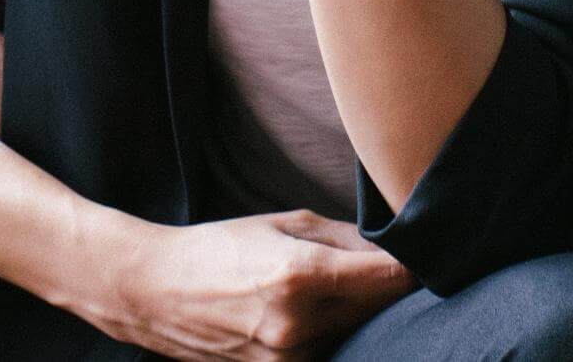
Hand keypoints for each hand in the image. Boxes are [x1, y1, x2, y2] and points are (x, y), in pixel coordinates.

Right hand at [83, 211, 415, 360]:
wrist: (157, 293)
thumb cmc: (217, 249)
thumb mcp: (279, 224)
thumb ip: (340, 236)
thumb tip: (388, 248)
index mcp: (300, 275)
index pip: (388, 278)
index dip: (409, 264)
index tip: (415, 254)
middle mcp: (300, 324)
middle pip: (376, 309)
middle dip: (380, 286)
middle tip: (374, 265)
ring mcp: (289, 359)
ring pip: (353, 332)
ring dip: (353, 311)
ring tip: (326, 288)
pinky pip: (327, 350)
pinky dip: (329, 331)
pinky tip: (309, 313)